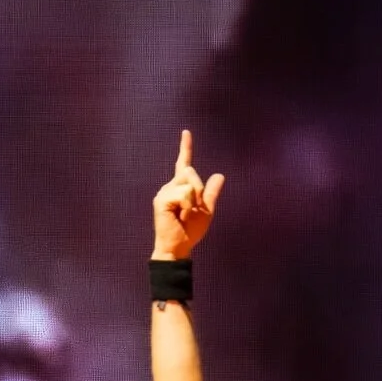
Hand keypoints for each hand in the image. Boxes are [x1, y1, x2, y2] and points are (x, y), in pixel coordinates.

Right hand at [152, 129, 223, 259]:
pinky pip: (184, 193)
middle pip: (191, 171)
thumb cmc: (190, 231)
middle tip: (194, 209)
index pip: (184, 164)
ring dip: (194, 198)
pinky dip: (188, 205)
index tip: (187, 132)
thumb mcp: (206, 210)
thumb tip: (220, 174)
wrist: (178, 247)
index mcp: (181, 188)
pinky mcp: (161, 199)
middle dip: (199, 188)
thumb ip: (211, 193)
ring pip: (188, 181)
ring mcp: (164, 192)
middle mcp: (170, 186)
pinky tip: (181, 215)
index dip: (185, 148)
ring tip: (185, 214)